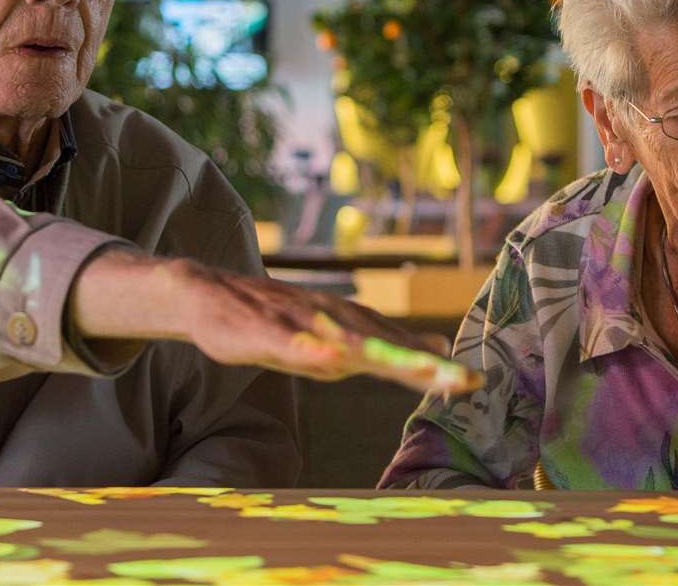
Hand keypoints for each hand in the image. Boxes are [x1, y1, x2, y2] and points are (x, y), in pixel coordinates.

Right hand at [72, 250, 481, 394]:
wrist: (205, 294)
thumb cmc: (267, 322)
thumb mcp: (320, 339)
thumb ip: (363, 348)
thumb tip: (414, 355)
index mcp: (344, 326)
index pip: (397, 347)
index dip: (433, 366)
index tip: (472, 382)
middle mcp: (329, 319)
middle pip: (382, 344)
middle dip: (422, 363)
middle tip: (462, 380)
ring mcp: (297, 323)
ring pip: (344, 341)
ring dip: (383, 354)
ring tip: (419, 368)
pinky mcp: (262, 330)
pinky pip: (289, 343)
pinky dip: (312, 350)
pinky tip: (331, 358)